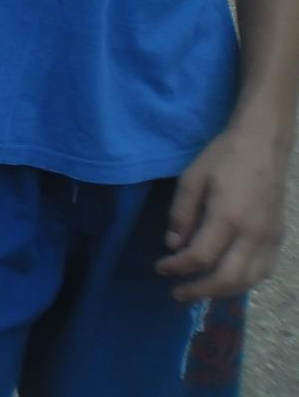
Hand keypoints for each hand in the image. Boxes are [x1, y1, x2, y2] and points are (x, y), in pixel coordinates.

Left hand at [156, 120, 290, 299]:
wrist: (264, 145)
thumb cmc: (223, 157)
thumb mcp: (192, 178)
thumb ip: (181, 214)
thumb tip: (173, 245)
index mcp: (228, 217)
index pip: (200, 257)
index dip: (177, 268)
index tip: (161, 268)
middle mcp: (253, 234)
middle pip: (227, 279)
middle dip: (199, 291)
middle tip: (177, 295)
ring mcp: (270, 239)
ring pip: (248, 281)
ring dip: (221, 292)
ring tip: (198, 290)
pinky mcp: (278, 238)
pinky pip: (263, 272)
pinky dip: (243, 282)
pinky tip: (225, 280)